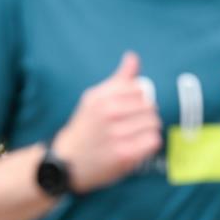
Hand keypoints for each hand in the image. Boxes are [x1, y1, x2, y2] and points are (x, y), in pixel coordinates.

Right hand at [52, 52, 161, 194]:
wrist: (66, 162)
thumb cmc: (84, 129)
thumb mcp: (93, 100)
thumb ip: (117, 80)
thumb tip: (132, 57)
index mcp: (102, 98)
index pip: (139, 90)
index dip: (136, 101)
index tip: (124, 112)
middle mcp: (108, 114)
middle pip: (150, 107)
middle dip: (144, 117)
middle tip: (129, 127)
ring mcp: (116, 135)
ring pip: (154, 124)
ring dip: (146, 132)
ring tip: (131, 138)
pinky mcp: (123, 154)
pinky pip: (153, 141)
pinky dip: (148, 145)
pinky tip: (134, 148)